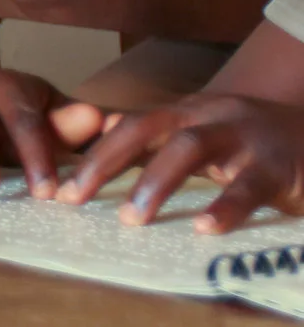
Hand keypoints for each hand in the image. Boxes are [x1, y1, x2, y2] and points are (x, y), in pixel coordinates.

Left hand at [57, 93, 303, 231]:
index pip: (129, 126)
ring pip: (191, 147)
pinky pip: (249, 186)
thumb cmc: (254, 142)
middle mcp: (209, 115)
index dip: (92, 154)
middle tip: (74, 196)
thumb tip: (101, 132)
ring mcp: (244, 136)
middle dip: (106, 161)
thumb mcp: (204, 133)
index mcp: (186, 111)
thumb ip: (159, 138)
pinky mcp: (278, 165)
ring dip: (156, 182)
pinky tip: (204, 227)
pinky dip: (225, 207)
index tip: (60, 187)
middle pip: (147, 128)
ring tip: (131, 217)